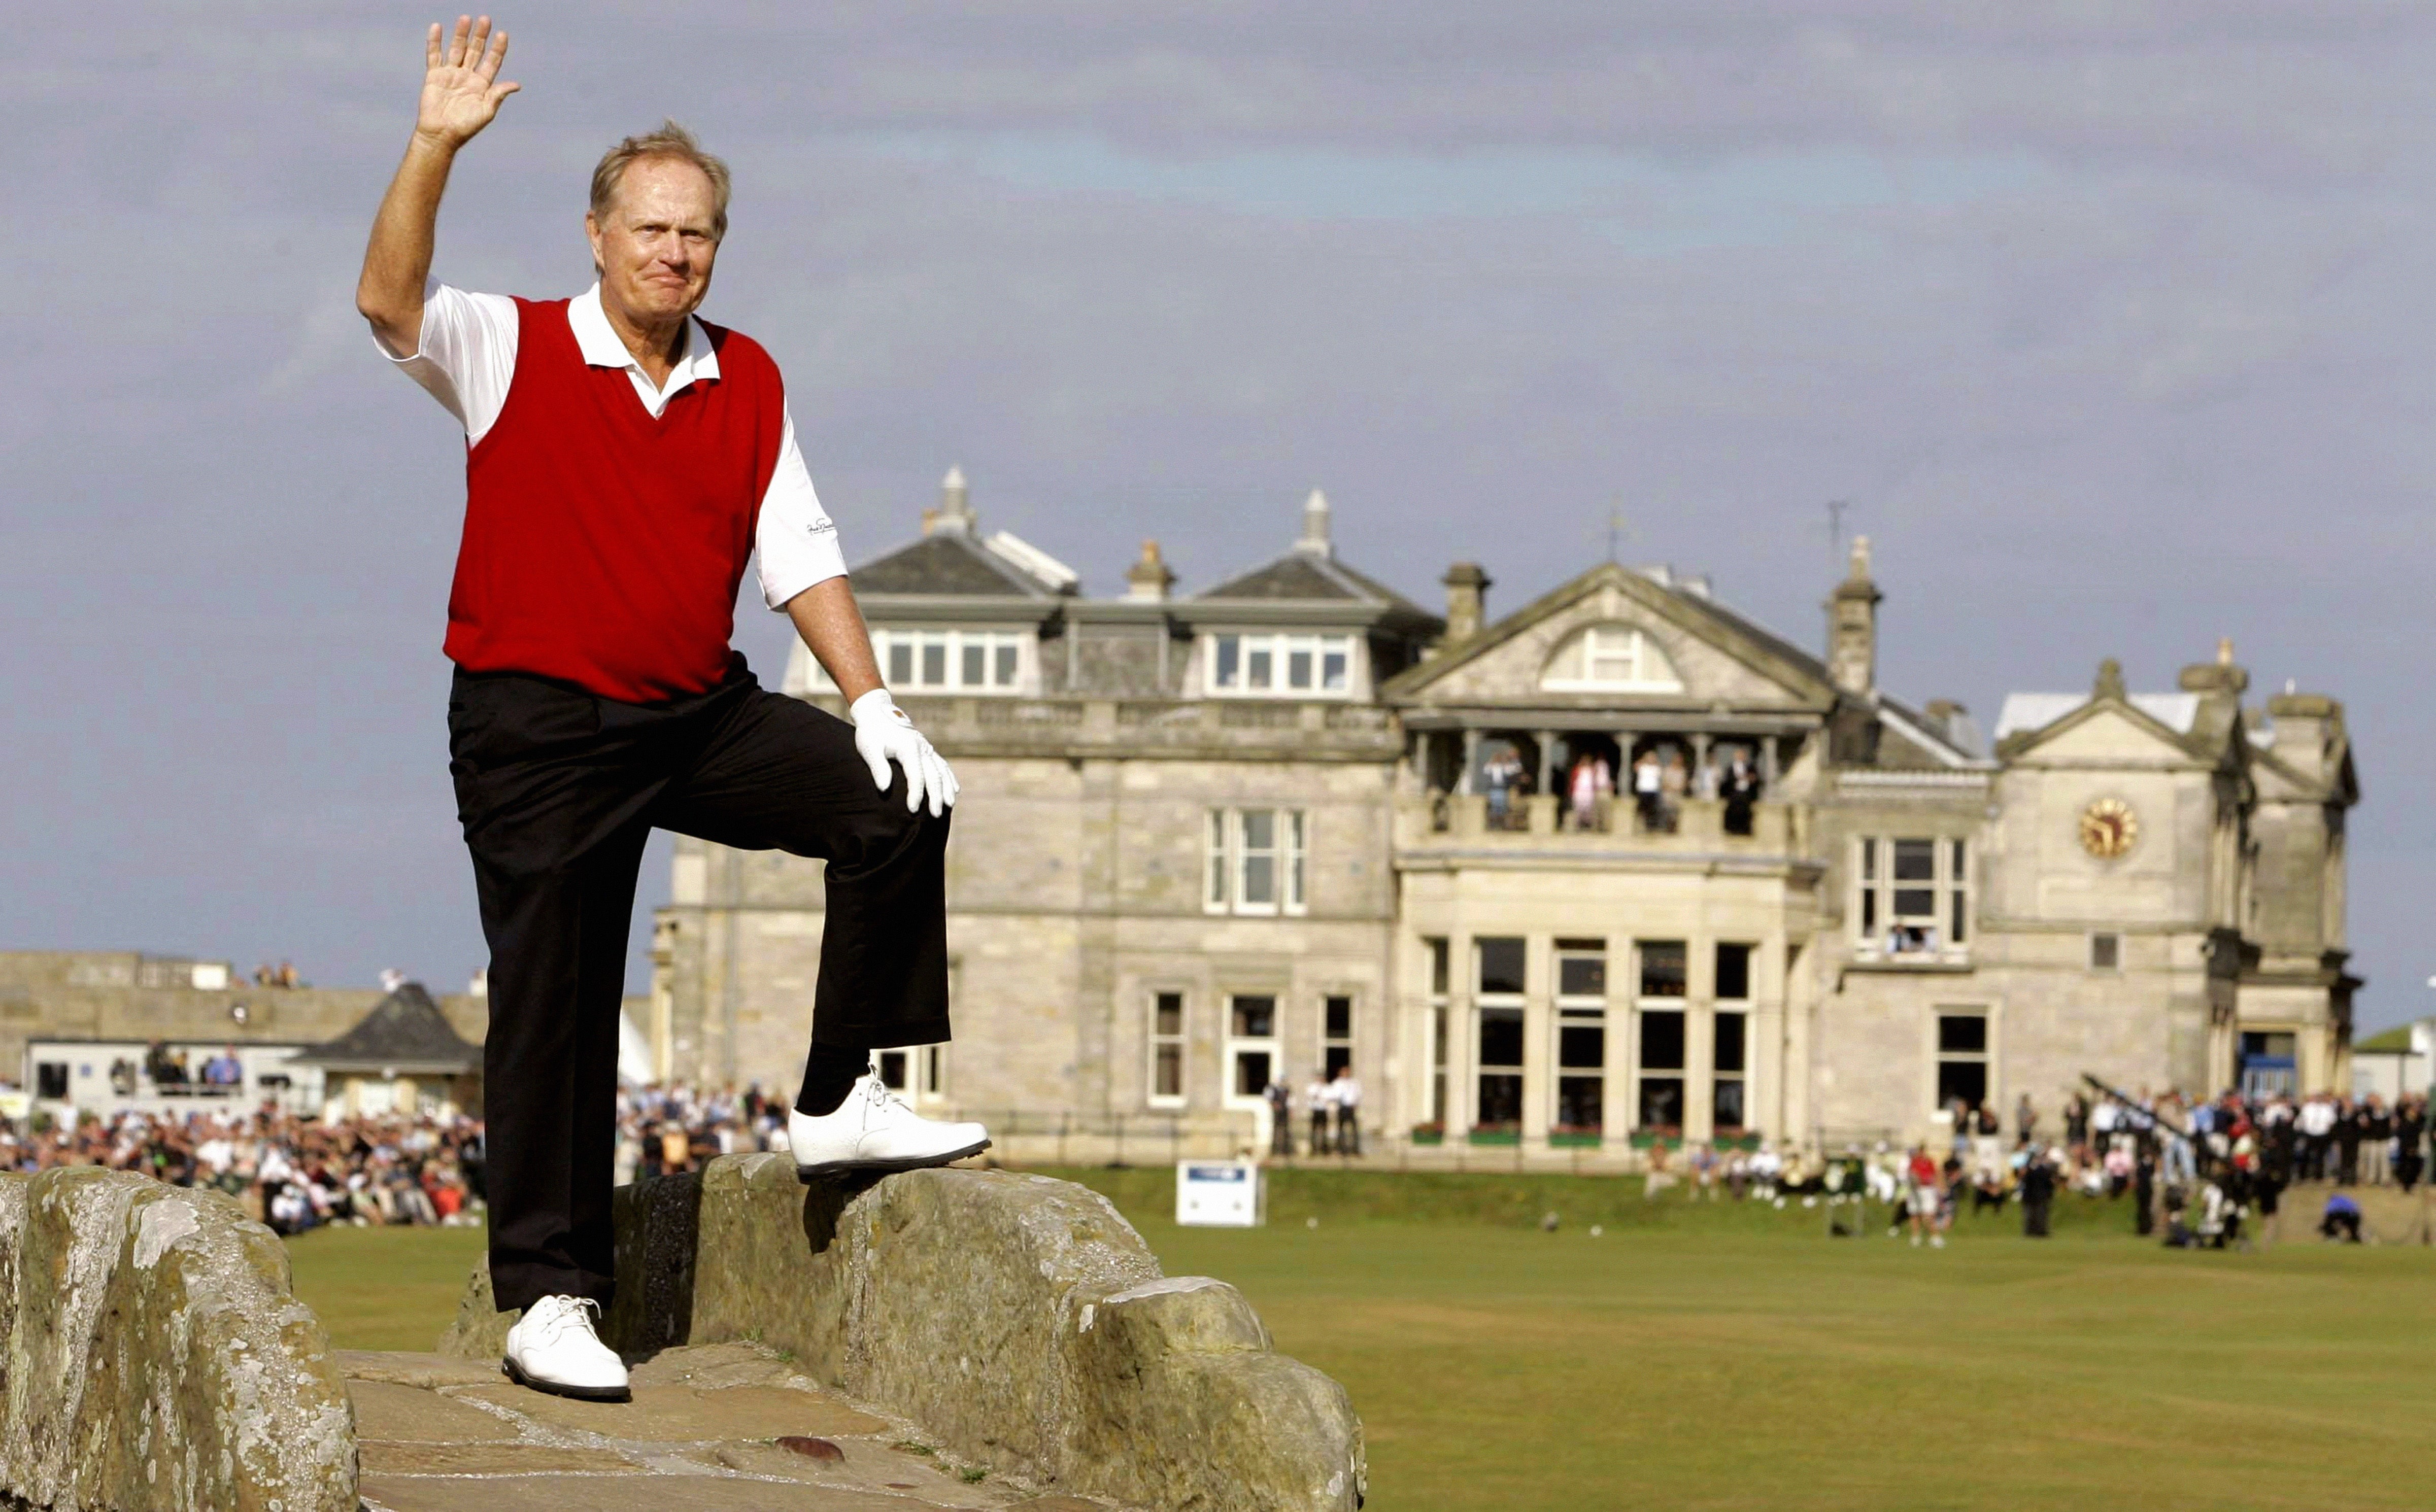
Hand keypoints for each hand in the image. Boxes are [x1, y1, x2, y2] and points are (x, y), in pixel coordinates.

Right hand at [415, 16, 518, 149]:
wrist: (441, 134)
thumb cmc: (465, 127)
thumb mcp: (486, 112)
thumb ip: (498, 95)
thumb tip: (516, 84)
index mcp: (482, 85)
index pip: (492, 62)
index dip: (497, 48)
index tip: (502, 34)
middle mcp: (467, 76)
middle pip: (475, 51)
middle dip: (480, 36)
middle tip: (485, 19)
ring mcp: (451, 74)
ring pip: (457, 49)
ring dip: (461, 34)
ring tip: (465, 19)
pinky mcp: (434, 76)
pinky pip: (434, 55)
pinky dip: (435, 42)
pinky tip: (437, 27)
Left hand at [849, 690, 957, 816]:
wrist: (876, 713)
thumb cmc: (871, 733)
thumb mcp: (869, 749)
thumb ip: (878, 768)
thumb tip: (884, 789)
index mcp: (909, 748)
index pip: (916, 776)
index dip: (916, 794)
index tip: (913, 810)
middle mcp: (922, 748)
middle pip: (934, 775)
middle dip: (936, 797)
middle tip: (935, 815)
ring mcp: (927, 748)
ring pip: (942, 770)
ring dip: (946, 789)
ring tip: (949, 805)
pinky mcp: (927, 749)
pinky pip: (942, 764)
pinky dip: (949, 778)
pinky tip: (954, 789)